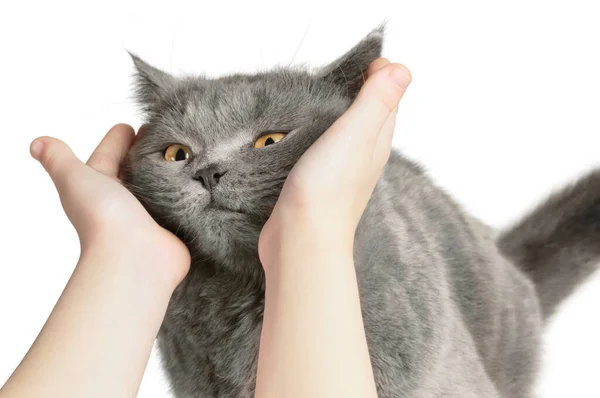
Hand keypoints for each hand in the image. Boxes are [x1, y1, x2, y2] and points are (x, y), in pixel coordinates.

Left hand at [30, 124, 189, 288]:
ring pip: (161, 184)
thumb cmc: (102, 218)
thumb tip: (37, 144)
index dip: (118, 138)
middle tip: (168, 133)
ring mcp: (149, 213)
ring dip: (172, 169)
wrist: (134, 257)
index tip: (133, 124)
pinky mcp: (172, 223)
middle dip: (149, 151)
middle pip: (136, 168)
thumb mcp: (74, 178)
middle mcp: (124, 200)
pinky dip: (189, 191)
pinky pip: (181, 201)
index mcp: (100, 185)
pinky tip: (198, 178)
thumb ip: (59, 158)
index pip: (109, 154)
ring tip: (188, 150)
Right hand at [259, 59, 410, 267]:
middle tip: (338, 74)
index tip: (358, 64)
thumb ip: (377, 100)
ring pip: (347, 133)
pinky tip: (305, 133)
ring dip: (337, 113)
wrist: (301, 239)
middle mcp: (365, 156)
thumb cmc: (328, 189)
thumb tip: (402, 70)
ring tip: (319, 97)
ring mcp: (342, 171)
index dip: (378, 75)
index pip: (388, 99)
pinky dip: (320, 135)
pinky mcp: (319, 182)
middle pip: (370, 115)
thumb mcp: (357, 133)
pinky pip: (326, 150)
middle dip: (359, 90)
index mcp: (378, 141)